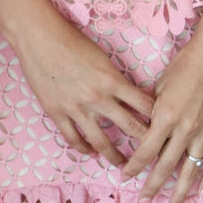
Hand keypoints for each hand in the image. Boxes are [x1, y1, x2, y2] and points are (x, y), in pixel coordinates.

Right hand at [14, 9, 154, 164]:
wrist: (39, 37)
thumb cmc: (72, 40)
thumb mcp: (102, 57)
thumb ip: (115, 79)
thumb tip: (128, 96)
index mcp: (112, 80)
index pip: (144, 105)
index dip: (157, 117)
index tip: (164, 126)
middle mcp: (98, 98)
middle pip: (130, 127)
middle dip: (145, 143)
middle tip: (154, 154)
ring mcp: (76, 108)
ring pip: (101, 141)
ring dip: (115, 156)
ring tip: (124, 165)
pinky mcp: (57, 113)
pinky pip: (73, 138)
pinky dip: (83, 148)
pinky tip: (90, 151)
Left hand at [120, 7, 202, 200]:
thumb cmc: (187, 63)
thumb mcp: (161, 84)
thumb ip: (151, 109)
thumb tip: (142, 125)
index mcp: (166, 116)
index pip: (145, 150)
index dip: (134, 166)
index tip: (124, 177)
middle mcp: (185, 128)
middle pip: (166, 166)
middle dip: (153, 186)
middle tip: (144, 202)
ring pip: (191, 170)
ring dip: (181, 192)